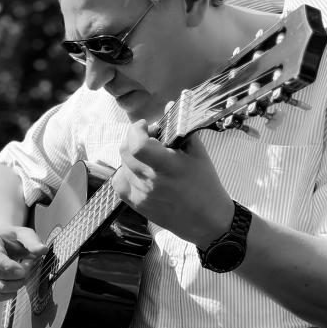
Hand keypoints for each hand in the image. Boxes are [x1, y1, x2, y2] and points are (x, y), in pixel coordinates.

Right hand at [0, 226, 47, 299]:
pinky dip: (10, 294)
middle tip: (30, 264)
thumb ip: (32, 241)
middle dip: (19, 275)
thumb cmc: (13, 237)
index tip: (24, 268)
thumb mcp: (23, 233)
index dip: (10, 267)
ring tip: (24, 274)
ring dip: (17, 284)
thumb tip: (43, 250)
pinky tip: (17, 284)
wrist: (0, 241)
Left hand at [112, 121, 233, 246]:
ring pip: (122, 165)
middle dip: (134, 138)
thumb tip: (169, 107)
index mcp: (168, 167)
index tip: (145, 125)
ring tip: (149, 158)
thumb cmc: (206, 186)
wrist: (207, 221)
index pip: (137, 145)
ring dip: (132, 156)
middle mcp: (151, 181)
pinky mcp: (137, 205)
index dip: (136, 130)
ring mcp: (141, 195)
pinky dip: (125, 173)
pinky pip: (119, 183)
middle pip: (125, 151)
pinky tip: (139, 172)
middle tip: (150, 139)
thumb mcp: (199, 154)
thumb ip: (181, 129)